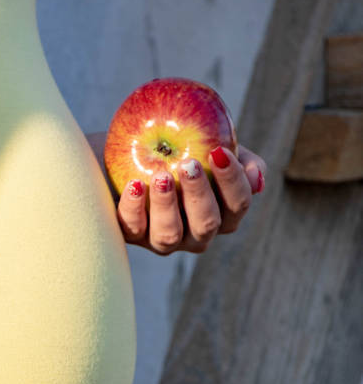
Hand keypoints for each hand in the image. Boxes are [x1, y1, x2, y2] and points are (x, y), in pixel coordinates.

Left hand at [87, 132, 265, 254]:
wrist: (125, 152)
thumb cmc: (178, 148)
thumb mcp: (208, 143)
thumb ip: (236, 155)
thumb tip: (257, 177)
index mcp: (222, 214)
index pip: (238, 205)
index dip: (233, 182)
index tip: (219, 152)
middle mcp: (195, 234)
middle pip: (207, 224)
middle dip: (200, 195)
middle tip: (189, 165)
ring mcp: (163, 240)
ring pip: (169, 235)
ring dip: (167, 205)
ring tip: (160, 175)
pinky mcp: (131, 237)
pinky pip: (133, 229)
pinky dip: (134, 208)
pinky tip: (134, 186)